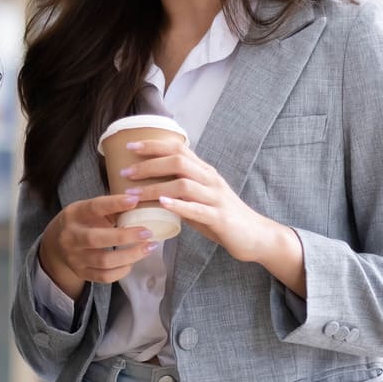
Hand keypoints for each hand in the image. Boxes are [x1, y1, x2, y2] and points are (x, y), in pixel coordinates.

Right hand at [37, 192, 161, 301]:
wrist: (56, 244)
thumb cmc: (81, 221)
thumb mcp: (89, 209)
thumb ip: (111, 208)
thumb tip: (141, 204)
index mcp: (74, 214)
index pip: (94, 207)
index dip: (114, 204)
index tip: (134, 201)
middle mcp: (71, 237)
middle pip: (97, 239)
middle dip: (125, 236)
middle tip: (147, 233)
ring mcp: (75, 257)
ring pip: (104, 261)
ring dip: (130, 255)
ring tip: (148, 248)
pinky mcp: (81, 273)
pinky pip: (104, 277)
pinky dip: (121, 271)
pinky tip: (132, 262)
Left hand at [122, 135, 290, 264]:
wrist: (257, 236)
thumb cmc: (224, 218)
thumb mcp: (202, 200)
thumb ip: (181, 193)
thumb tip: (154, 191)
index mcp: (205, 172)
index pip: (178, 149)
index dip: (154, 145)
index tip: (130, 147)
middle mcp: (210, 180)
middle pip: (178, 161)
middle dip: (149, 164)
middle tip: (125, 172)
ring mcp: (216, 198)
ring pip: (183, 184)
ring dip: (155, 187)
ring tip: (134, 193)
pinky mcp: (220, 218)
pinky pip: (197, 209)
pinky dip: (178, 205)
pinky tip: (162, 204)